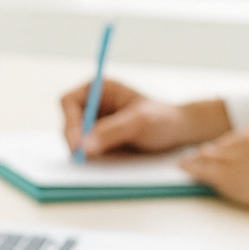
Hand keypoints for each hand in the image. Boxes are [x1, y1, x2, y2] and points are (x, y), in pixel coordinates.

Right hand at [61, 79, 230, 157]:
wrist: (180, 133)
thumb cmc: (163, 119)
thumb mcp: (139, 122)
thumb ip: (111, 132)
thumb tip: (83, 146)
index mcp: (99, 89)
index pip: (68, 101)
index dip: (69, 122)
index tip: (77, 142)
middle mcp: (93, 105)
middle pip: (68, 123)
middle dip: (74, 140)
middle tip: (84, 158)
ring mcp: (95, 125)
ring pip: (75, 141)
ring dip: (83, 151)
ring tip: (105, 156)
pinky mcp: (100, 142)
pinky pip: (86, 152)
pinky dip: (91, 159)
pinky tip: (108, 160)